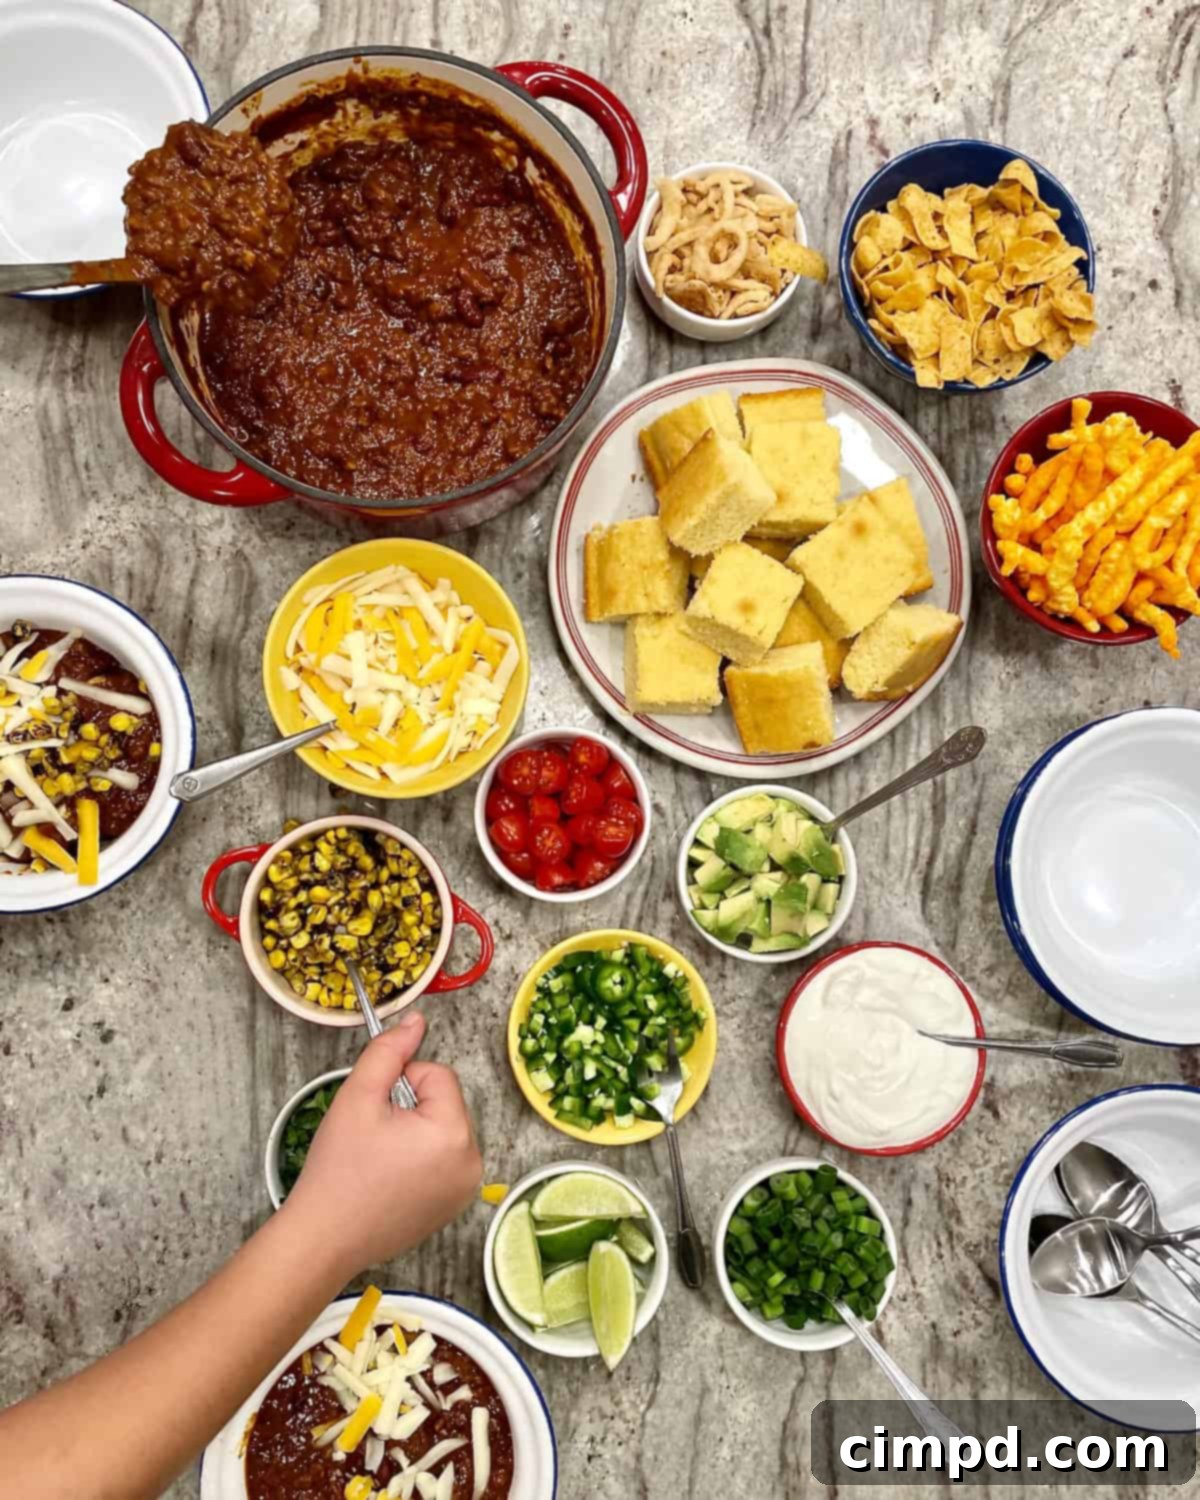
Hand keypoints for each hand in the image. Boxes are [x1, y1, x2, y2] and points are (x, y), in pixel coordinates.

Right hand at [282, 1013, 481, 1274]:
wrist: (323, 1238)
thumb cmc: (338, 1169)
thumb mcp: (357, 1096)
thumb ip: (389, 1051)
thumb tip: (416, 1020)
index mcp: (453, 1131)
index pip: (436, 1075)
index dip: (400, 1084)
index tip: (376, 1113)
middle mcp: (472, 1161)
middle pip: (443, 1102)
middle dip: (410, 1109)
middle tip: (375, 1139)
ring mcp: (466, 1188)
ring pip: (442, 1129)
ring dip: (415, 1133)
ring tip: (381, 1161)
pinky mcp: (455, 1206)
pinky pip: (444, 1159)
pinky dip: (421, 1161)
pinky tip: (390, 1180)